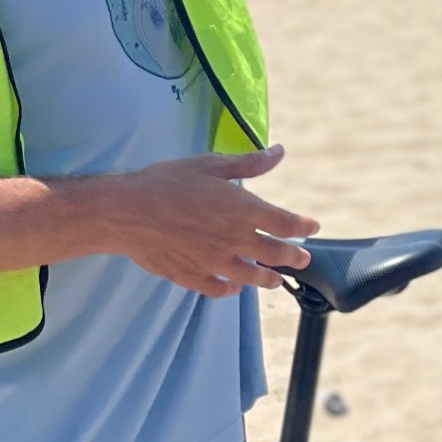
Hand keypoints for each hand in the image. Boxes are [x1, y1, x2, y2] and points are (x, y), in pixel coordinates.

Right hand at [97, 144, 319, 298]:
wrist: (129, 212)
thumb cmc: (169, 181)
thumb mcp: (211, 164)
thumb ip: (249, 163)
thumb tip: (279, 152)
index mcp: (244, 211)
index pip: (285, 223)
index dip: (302, 226)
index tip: (313, 227)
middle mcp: (235, 241)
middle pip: (274, 254)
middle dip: (293, 257)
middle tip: (303, 260)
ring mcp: (214, 263)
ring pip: (250, 277)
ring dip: (267, 279)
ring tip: (276, 280)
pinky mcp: (191, 276)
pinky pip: (217, 288)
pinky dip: (230, 290)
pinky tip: (233, 288)